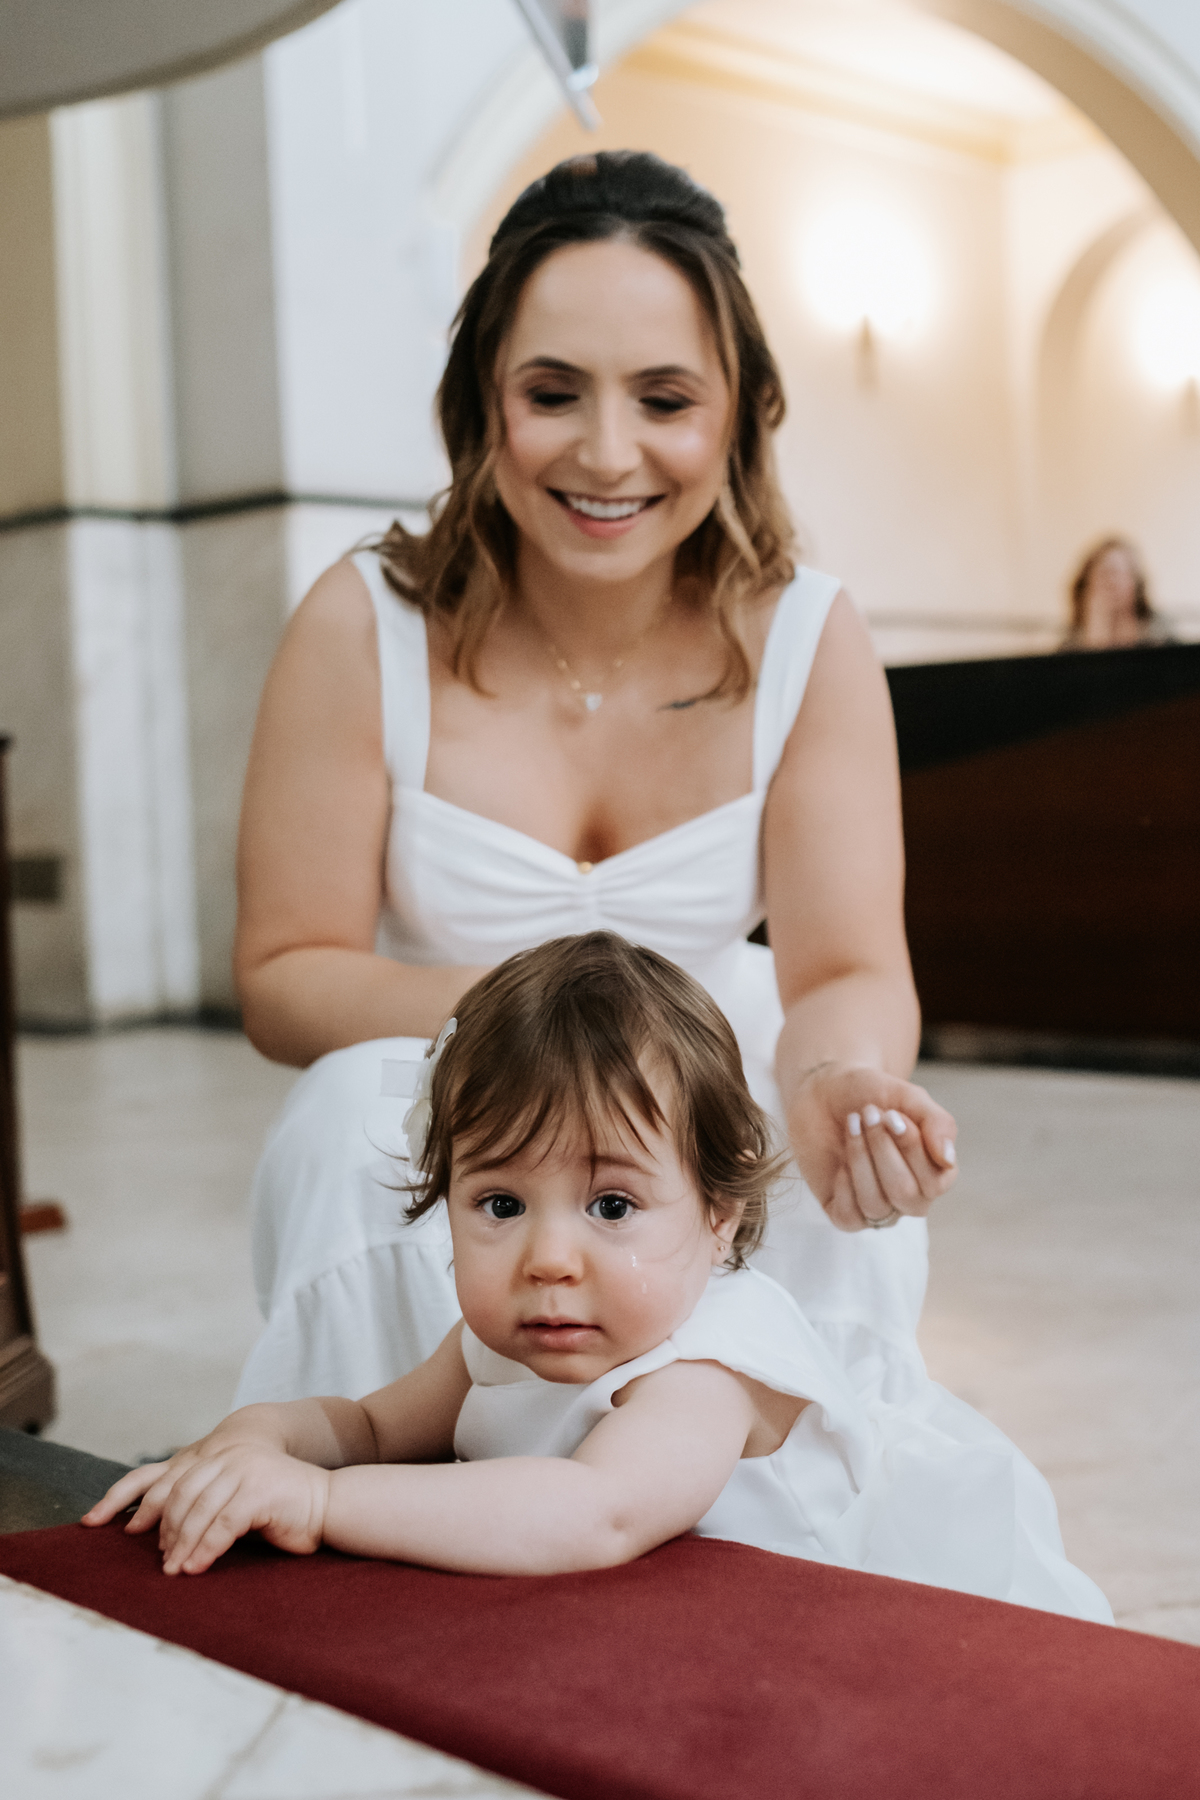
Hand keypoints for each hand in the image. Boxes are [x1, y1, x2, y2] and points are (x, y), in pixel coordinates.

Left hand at [83, 1434, 329, 1574]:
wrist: (327, 1506)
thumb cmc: (280, 1511)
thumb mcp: (235, 1503)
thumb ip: (206, 1508)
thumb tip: (164, 1541)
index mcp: (218, 1456)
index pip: (166, 1477)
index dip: (135, 1502)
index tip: (111, 1526)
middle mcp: (228, 1457)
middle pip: (179, 1495)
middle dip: (165, 1531)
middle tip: (161, 1561)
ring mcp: (243, 1470)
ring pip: (198, 1512)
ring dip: (183, 1546)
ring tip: (174, 1571)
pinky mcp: (258, 1490)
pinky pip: (223, 1525)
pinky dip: (206, 1549)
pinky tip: (197, 1568)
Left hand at [785, 1062, 957, 1231]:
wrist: (826, 1089)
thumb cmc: (873, 1095)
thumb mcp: (910, 1097)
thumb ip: (938, 1123)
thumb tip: (948, 1160)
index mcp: (934, 1173)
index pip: (935, 1182)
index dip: (911, 1148)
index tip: (890, 1113)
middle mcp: (910, 1197)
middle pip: (905, 1193)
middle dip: (882, 1149)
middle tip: (868, 1114)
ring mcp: (878, 1206)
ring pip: (875, 1205)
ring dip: (860, 1158)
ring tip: (852, 1125)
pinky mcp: (844, 1212)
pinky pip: (849, 1218)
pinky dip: (843, 1186)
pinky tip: (840, 1162)